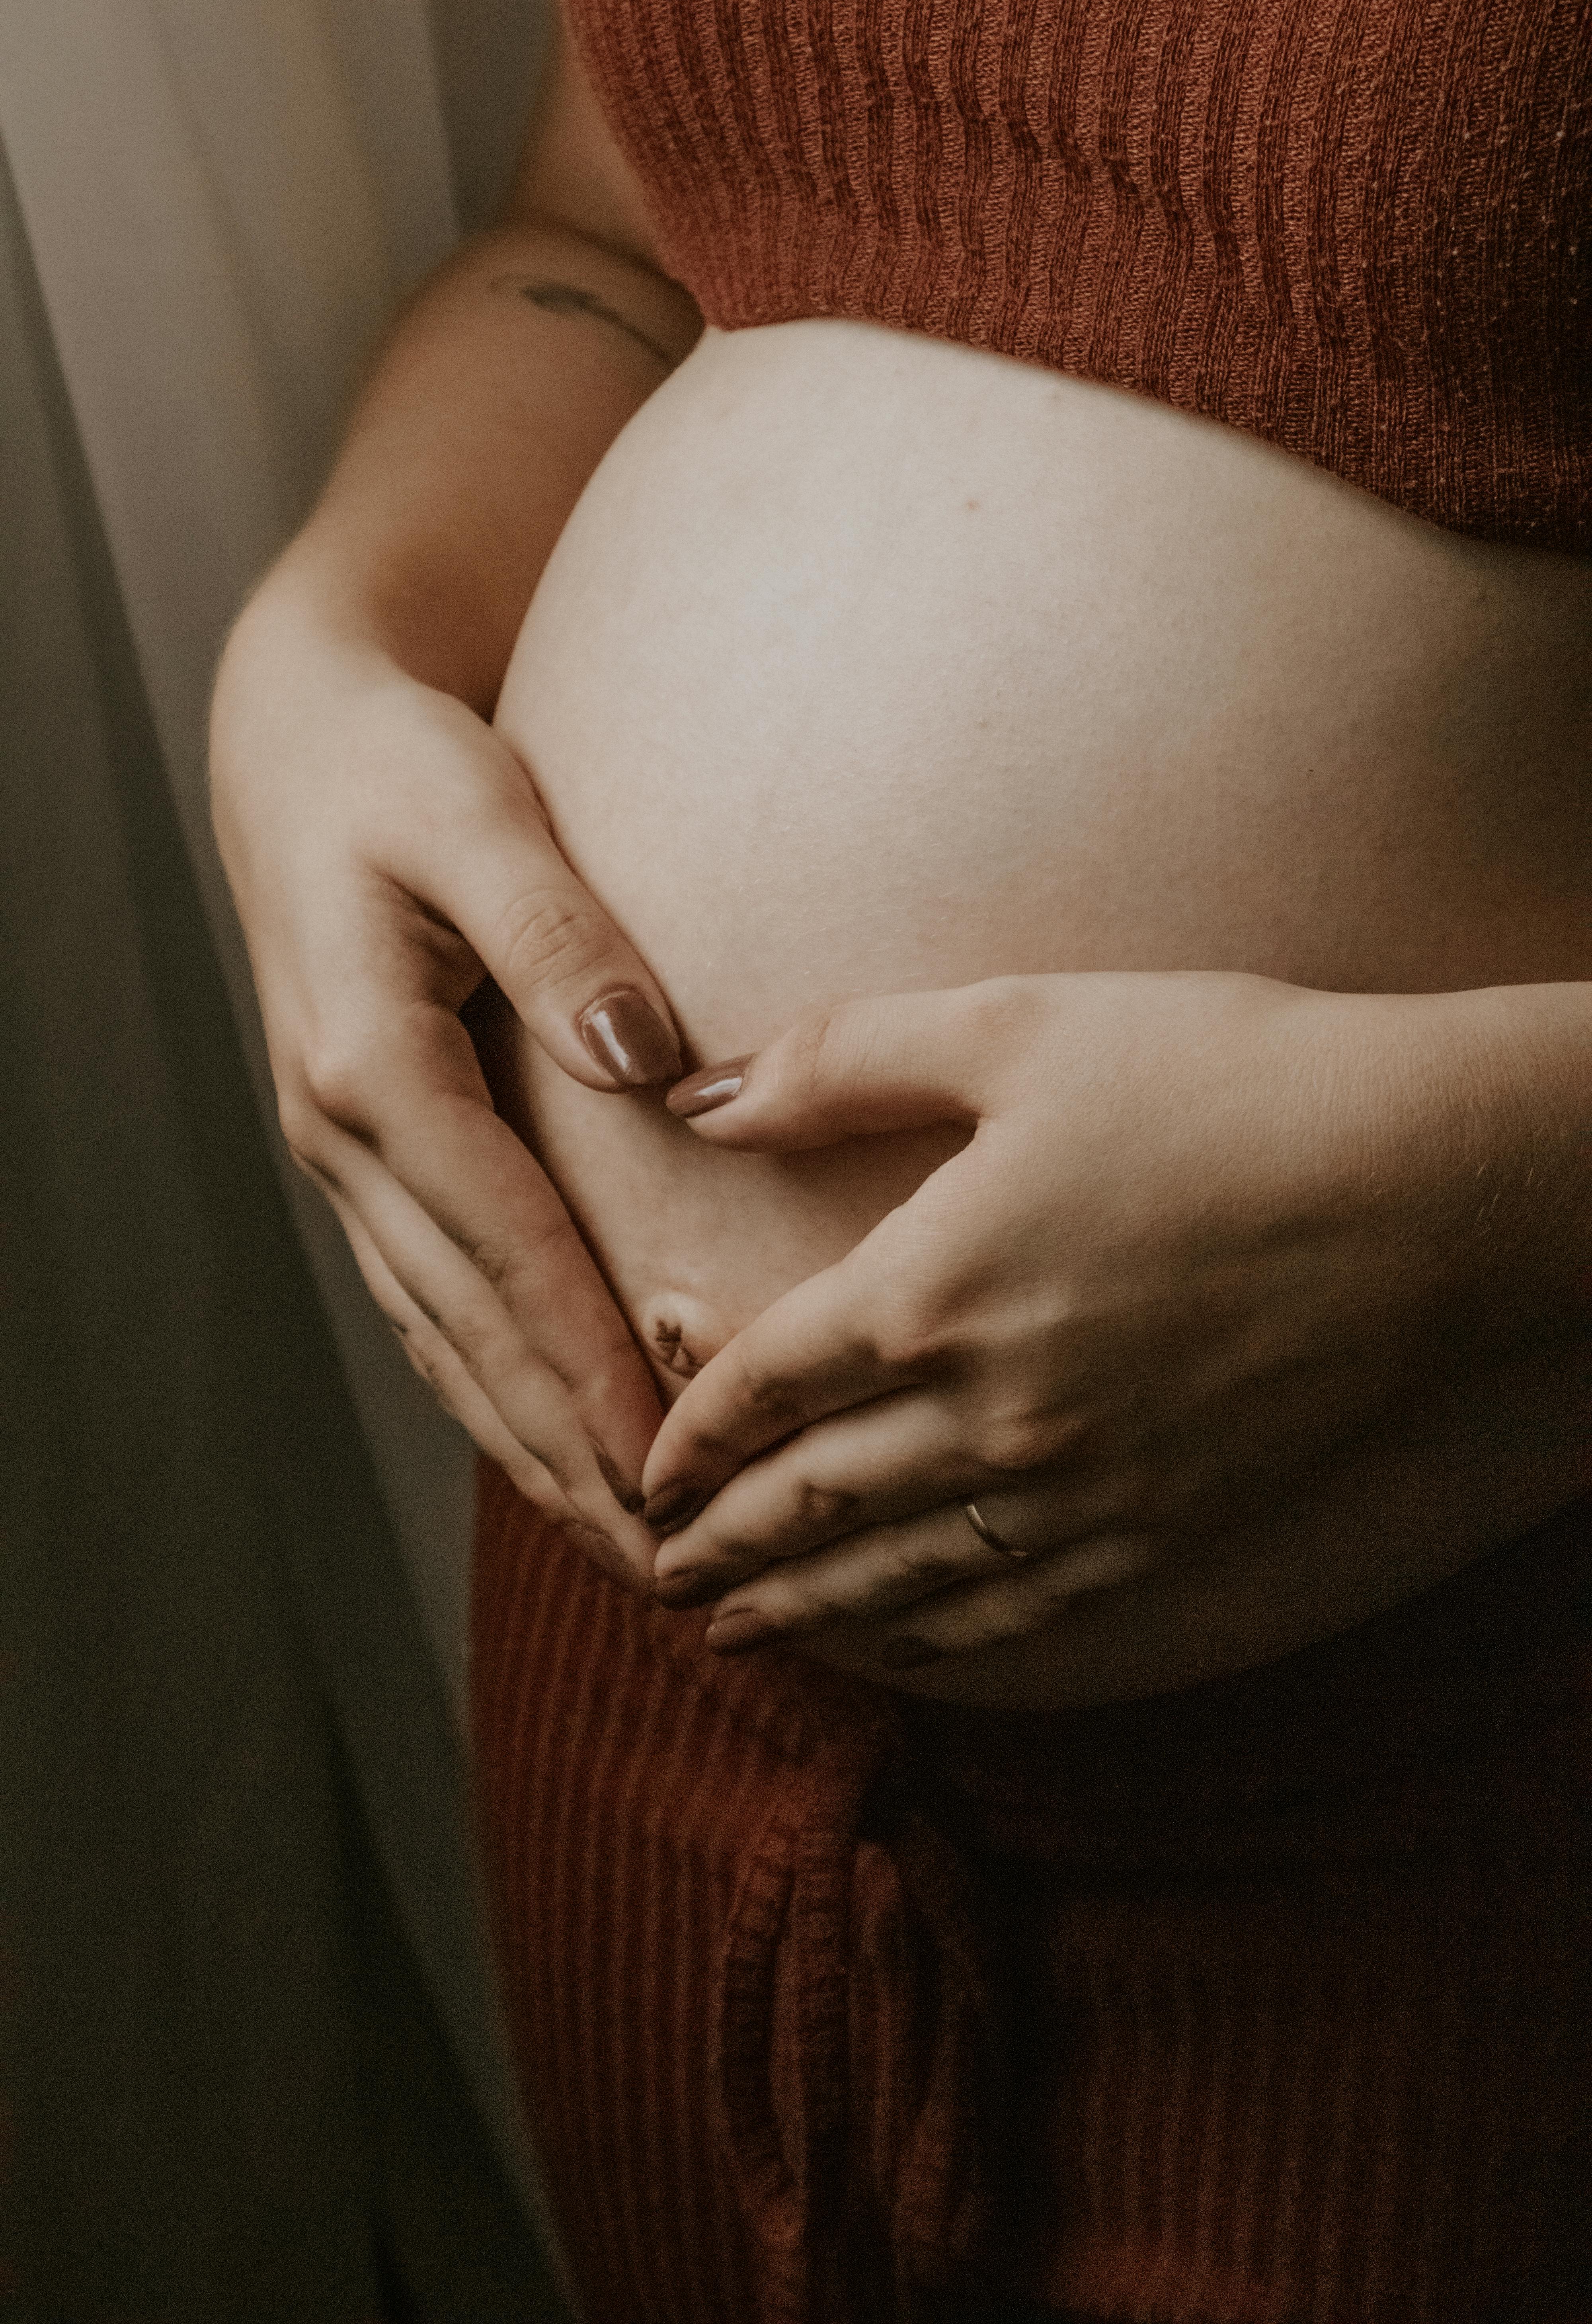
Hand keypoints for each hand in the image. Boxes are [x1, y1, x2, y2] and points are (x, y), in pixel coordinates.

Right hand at [211, 571, 679, 1582]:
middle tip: (669, 1566)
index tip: (671, 1466)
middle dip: (568, 1453)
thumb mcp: (479, 814)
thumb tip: (647, 1060)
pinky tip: (548, 1440)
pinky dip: (494, 1381)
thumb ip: (561, 936)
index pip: (506, 1250)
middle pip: (471, 1329)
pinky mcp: (368, 1152)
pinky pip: (432, 1297)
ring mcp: (346, 1155)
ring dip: (530, 1444)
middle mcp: (345, 1134)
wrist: (298, 743)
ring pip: (445, 1336)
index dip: (590, 1368)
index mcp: (374, 1064)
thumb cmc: (396, 767)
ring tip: (623, 1544)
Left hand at [641, 972, 1516, 1658]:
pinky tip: (900, 1645)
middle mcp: (988, 1412)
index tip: (641, 1470)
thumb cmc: (1226, 1077)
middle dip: (721, 1545)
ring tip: (740, 1634)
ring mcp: (1080, 1486)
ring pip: (899, 1576)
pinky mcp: (1167, 1523)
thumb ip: (839, 1061)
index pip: (765, 1386)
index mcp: (932, 1288)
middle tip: (655, 1580)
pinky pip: (1019, 1608)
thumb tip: (700, 1100)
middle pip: (810, 1502)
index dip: (688, 1433)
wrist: (1430, 1181)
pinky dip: (937, 1637)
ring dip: (805, 1610)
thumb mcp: (1015, 1024)